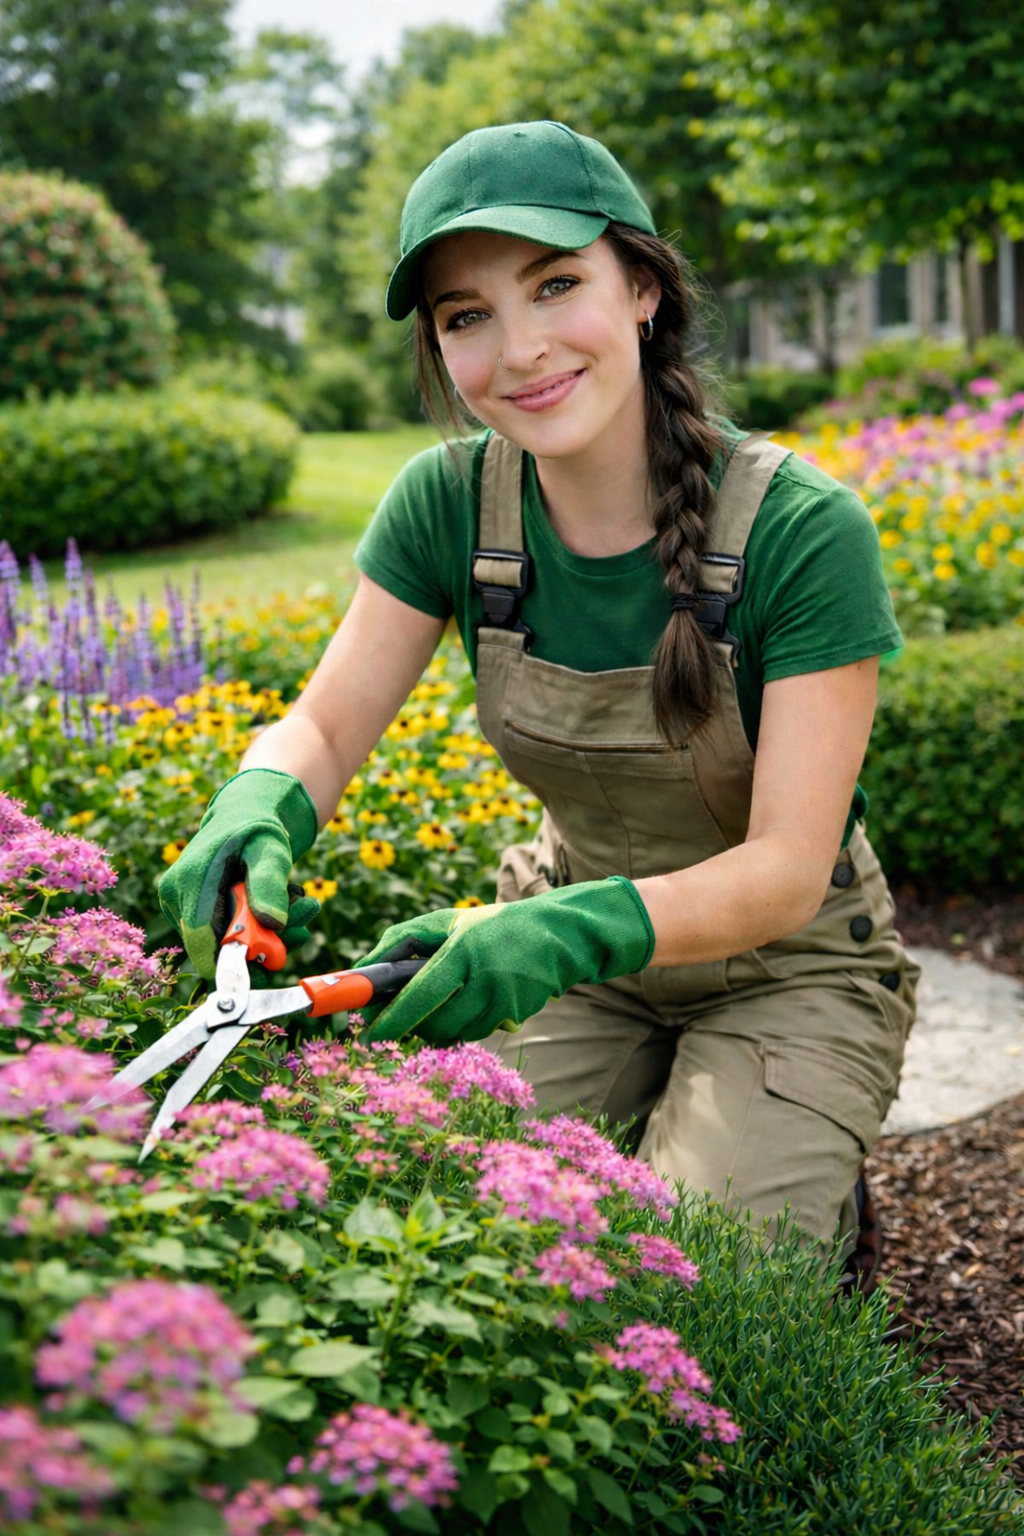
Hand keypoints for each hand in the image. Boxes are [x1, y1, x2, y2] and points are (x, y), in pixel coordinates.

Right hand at [157, 768, 318, 977]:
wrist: (243, 814)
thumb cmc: (257, 829)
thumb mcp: (271, 850)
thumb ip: (269, 883)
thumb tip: (272, 923)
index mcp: (188, 883)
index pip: (202, 946)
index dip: (235, 964)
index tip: (272, 963)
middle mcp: (175, 898)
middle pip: (217, 949)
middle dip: (263, 946)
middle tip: (302, 928)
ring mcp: (179, 906)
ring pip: (223, 944)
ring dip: (265, 937)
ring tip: (299, 909)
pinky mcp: (189, 912)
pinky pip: (223, 935)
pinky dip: (254, 930)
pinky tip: (278, 910)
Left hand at [358, 877, 654, 1045]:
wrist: (558, 934)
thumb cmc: (491, 926)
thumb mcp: (447, 921)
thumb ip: (402, 940)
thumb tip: (362, 969)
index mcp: (463, 949)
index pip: (421, 995)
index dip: (392, 1020)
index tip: (368, 1036)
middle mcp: (485, 977)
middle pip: (435, 1024)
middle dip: (412, 1028)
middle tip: (396, 1023)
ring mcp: (504, 1000)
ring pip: (454, 1034)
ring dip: (437, 1028)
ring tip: (438, 1005)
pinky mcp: (516, 1015)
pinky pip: (476, 1033)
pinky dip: (464, 1025)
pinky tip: (470, 1003)